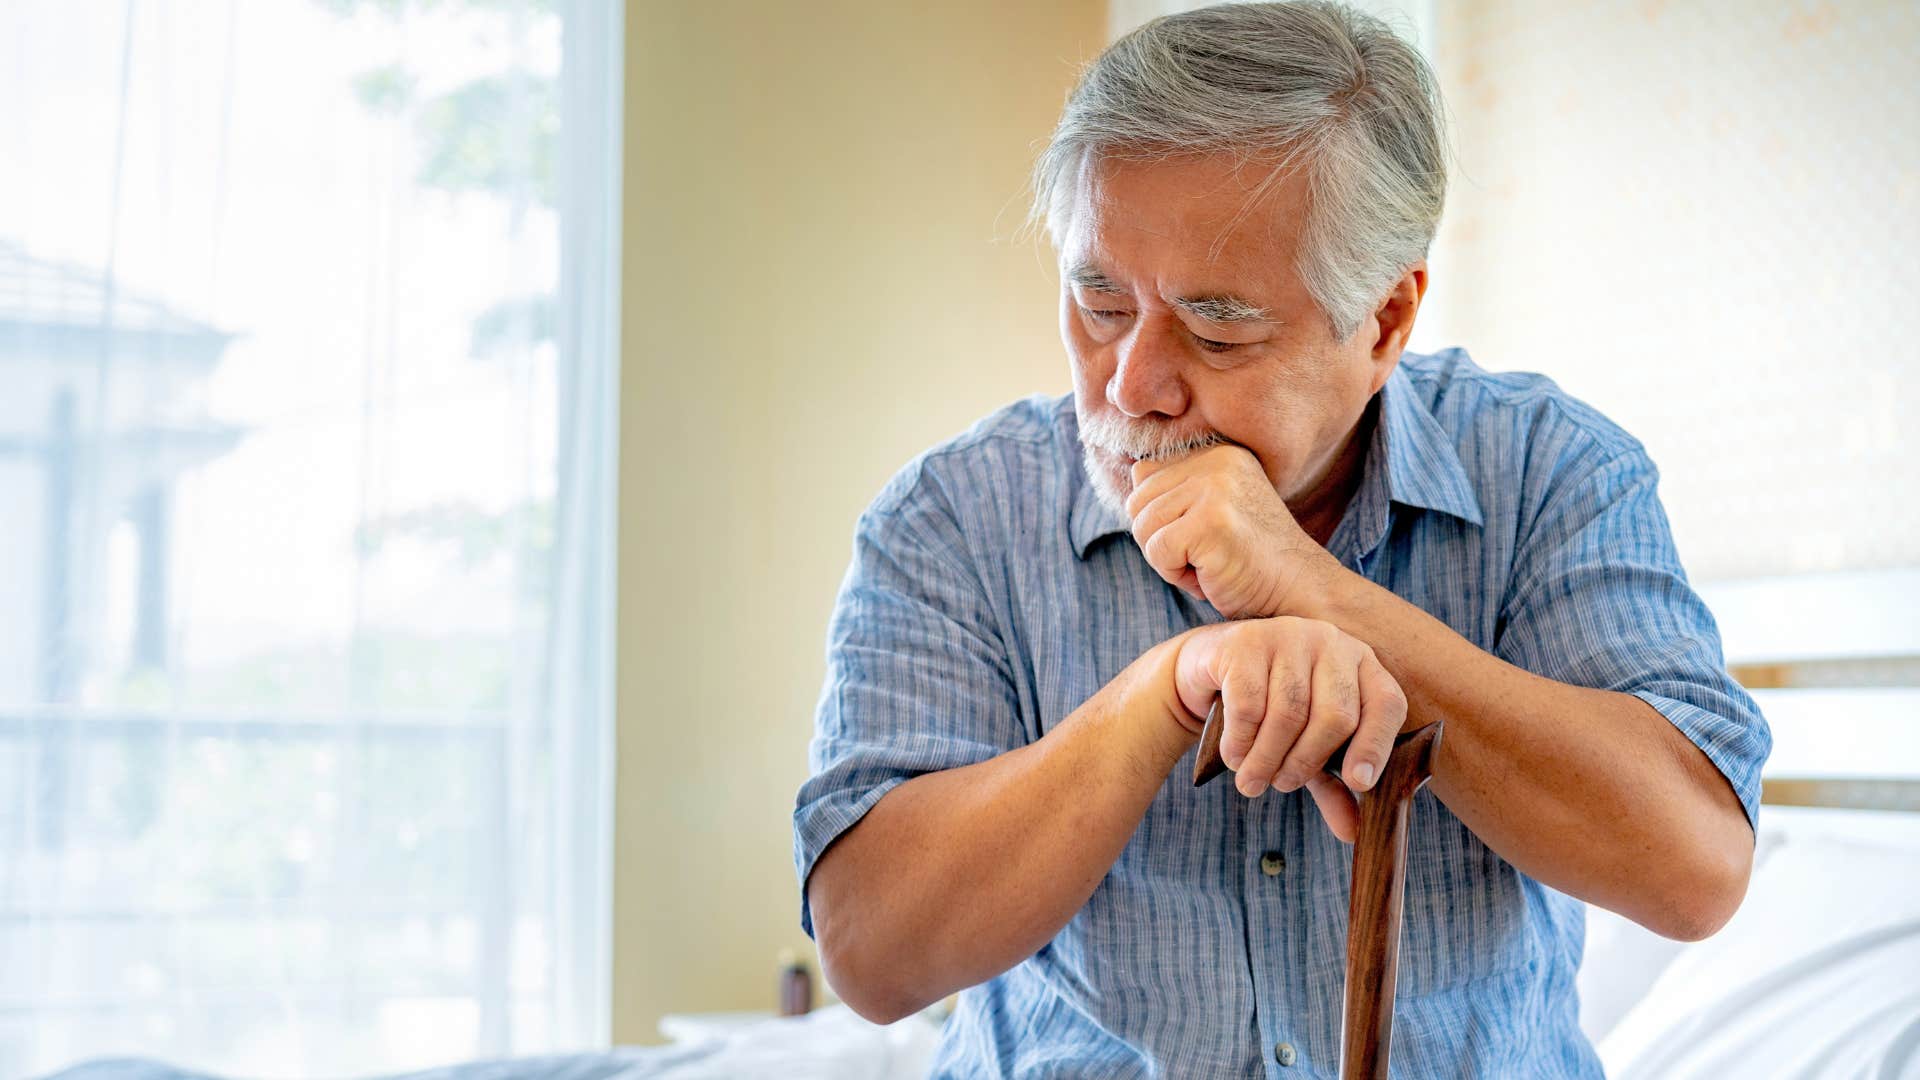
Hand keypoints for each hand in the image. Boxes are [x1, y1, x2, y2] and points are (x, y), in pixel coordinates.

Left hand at [1125, 444, 1336, 618]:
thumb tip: (1135, 472)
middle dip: (1159, 540)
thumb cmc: (1251, 561)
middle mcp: (1217, 462)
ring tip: (1209, 565)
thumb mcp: (1216, 511)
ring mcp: (1215, 490)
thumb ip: (1179, 488)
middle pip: (1137, 501)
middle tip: (1203, 556)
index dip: (1162, 519)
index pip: (1145, 476)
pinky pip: (1156, 551)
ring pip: (1143, 527)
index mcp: (1219, 454)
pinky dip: (1175, 575)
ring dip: (1167, 560)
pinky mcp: (1210, 522)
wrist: (1299, 592)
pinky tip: (1209, 576)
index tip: (1201, 537)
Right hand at [1170, 616, 1408, 842]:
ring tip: (1252, 781)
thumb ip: (1331, 784)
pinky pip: (1249, 704)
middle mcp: (1331, 642)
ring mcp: (1289, 635)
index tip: (1358, 783)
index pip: (1385, 704)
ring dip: (1267, 759)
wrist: (1209, 674)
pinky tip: (1234, 755)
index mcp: (1361, 664)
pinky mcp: (1246, 641)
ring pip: (1289, 713)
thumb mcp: (1305, 747)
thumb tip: (1353, 834)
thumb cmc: (1270, 711)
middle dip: (1305, 762)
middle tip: (1281, 786)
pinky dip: (1241, 741)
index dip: (1376, 746)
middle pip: (1335, 715)